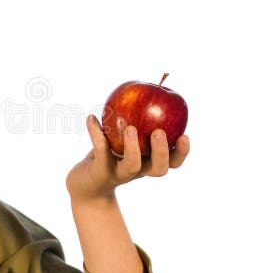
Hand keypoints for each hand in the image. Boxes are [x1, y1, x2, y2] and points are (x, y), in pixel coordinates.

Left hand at [66, 114, 189, 201]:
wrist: (85, 185)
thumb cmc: (109, 155)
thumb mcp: (123, 139)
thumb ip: (136, 120)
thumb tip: (147, 87)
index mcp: (149, 163)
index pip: (172, 162)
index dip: (181, 152)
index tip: (185, 135)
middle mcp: (138, 171)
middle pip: (158, 168)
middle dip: (162, 151)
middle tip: (159, 132)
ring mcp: (119, 173)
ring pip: (132, 165)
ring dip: (133, 147)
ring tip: (130, 128)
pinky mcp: (100, 172)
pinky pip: (101, 152)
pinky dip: (96, 133)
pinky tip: (91, 118)